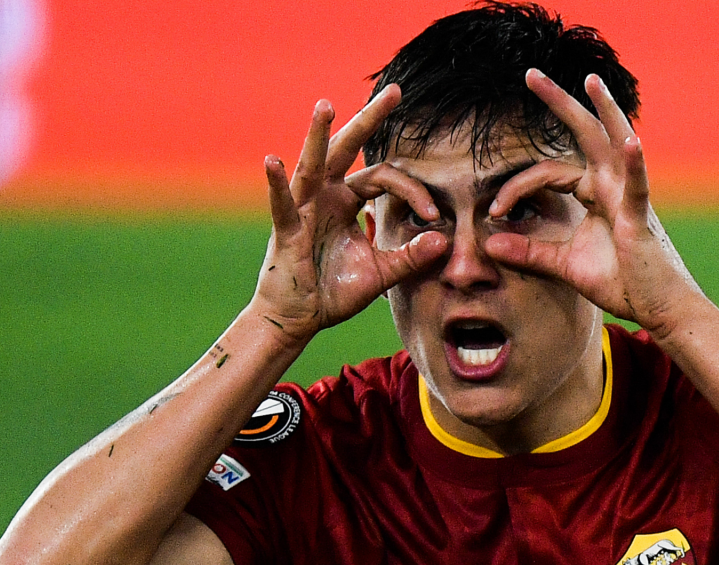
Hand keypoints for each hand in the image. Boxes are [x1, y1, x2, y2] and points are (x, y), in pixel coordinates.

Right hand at [250, 85, 447, 341]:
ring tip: (326, 106)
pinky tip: (273, 161)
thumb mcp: (382, 273)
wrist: (299, 319)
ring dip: (319, 136)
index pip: (384, 177)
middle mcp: (325, 195)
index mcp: (348, 200)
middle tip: (394, 91)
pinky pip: (283, 204)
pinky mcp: (287, 230)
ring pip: (314, 165)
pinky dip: (277, 184)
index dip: (412, 191)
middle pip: (349, 149)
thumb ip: (410, 256)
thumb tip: (445, 240)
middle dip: (370, 119)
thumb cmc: (333, 292)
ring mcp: (303, 208)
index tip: (434, 214)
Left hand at [484, 70, 700, 336]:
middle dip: (559, 103)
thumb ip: (530, 253)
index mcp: (596, 193)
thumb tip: (490, 242)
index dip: (517, 187)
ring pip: (613, 145)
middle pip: (584, 135)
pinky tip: (630, 140)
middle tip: (530, 74)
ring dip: (603, 111)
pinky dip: (634, 162)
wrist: (659, 310)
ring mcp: (629, 197)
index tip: (494, 212)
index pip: (549, 172)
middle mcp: (613, 186)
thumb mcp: (565, 267)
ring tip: (589, 81)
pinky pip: (637, 185)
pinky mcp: (640, 217)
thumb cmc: (622, 284)